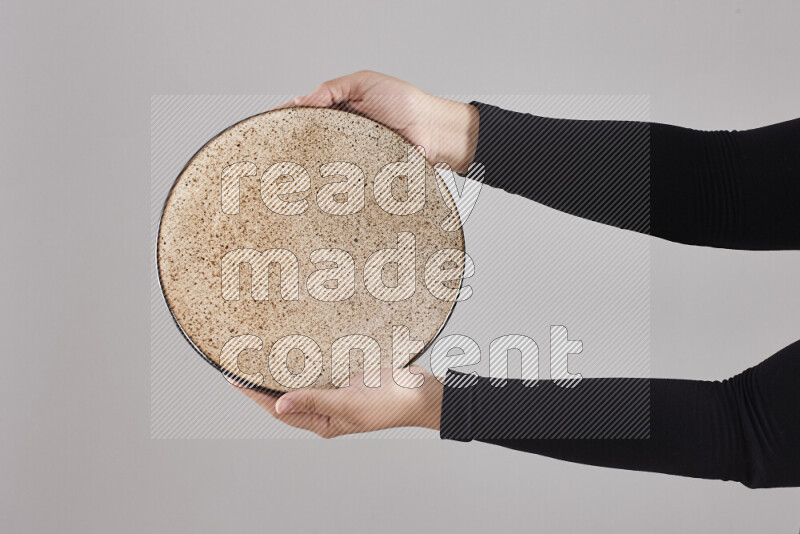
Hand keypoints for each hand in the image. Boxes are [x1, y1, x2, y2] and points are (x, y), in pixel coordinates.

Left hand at [235, 366, 443, 437]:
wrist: (423, 392)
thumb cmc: (393, 404)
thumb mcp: (350, 404)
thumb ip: (314, 401)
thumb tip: (279, 404)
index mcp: (325, 422)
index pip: (280, 410)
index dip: (256, 396)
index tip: (235, 380)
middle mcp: (328, 407)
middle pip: (286, 395)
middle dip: (263, 383)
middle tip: (241, 364)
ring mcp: (338, 390)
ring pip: (302, 379)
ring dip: (283, 369)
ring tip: (260, 354)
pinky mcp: (349, 374)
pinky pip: (321, 366)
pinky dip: (305, 357)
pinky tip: (296, 345)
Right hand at [280, 70, 478, 172]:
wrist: (434, 131)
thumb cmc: (406, 104)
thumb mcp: (364, 84)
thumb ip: (331, 90)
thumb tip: (299, 101)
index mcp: (341, 111)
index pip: (307, 114)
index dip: (287, 120)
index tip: (267, 123)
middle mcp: (344, 135)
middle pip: (311, 142)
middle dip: (293, 148)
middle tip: (273, 152)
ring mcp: (352, 156)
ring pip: (324, 165)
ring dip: (311, 167)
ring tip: (291, 170)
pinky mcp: (363, 175)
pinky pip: (343, 182)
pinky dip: (332, 184)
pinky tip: (319, 186)